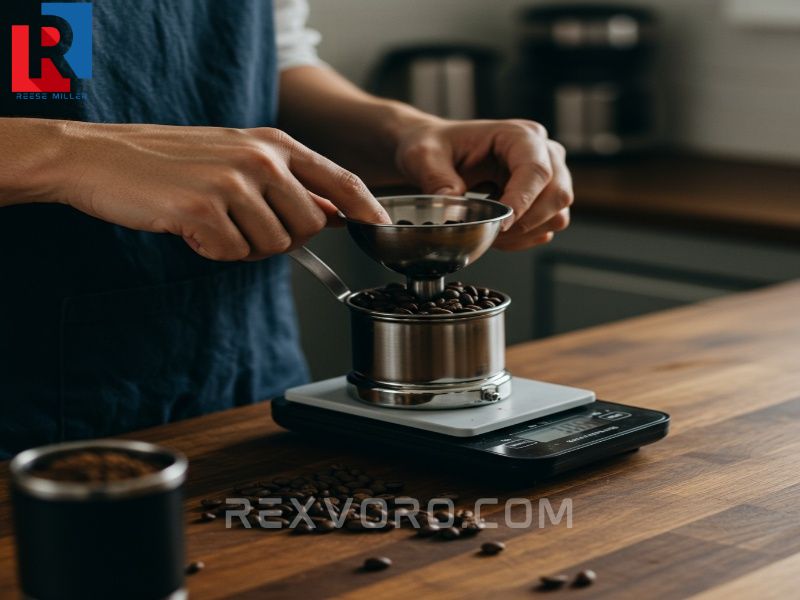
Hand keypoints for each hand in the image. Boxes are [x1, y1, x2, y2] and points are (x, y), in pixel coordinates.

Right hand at [55, 121, 389, 260]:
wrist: (101, 157)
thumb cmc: (171, 160)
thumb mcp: (238, 156)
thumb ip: (288, 181)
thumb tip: (332, 214)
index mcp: (274, 143)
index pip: (340, 178)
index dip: (366, 207)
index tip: (380, 227)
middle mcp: (261, 158)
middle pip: (310, 226)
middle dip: (283, 238)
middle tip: (243, 225)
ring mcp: (234, 183)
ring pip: (273, 246)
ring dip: (243, 246)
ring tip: (211, 220)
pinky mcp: (204, 209)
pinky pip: (233, 254)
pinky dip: (213, 251)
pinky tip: (190, 228)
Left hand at [394, 118, 572, 249]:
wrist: (435, 154)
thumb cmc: (433, 146)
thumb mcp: (424, 156)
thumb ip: (436, 178)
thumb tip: (451, 206)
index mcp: (518, 135)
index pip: (536, 170)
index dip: (522, 202)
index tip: (501, 225)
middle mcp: (541, 152)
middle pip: (558, 194)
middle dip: (526, 223)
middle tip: (491, 232)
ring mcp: (548, 175)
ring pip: (557, 215)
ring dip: (524, 234)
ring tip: (489, 231)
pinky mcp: (542, 197)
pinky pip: (546, 226)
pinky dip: (523, 238)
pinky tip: (496, 232)